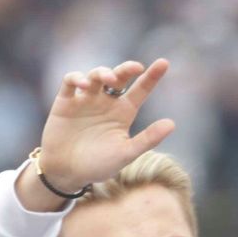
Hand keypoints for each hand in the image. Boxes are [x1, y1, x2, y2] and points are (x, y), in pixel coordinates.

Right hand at [17, 59, 174, 209]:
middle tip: (136, 68)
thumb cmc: (97, 166)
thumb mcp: (125, 154)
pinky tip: (82, 85)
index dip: (152, 76)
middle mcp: (106, 102)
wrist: (65, 174)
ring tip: (108, 79)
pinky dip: (76, 78)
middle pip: (118, 77)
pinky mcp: (65, 102)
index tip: (164, 63)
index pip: (141, 90)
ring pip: (95, 75)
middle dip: (126, 69)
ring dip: (102, 72)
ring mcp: (85, 100)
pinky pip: (70, 82)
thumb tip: (172, 124)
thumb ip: (147, 139)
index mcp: (123, 112)